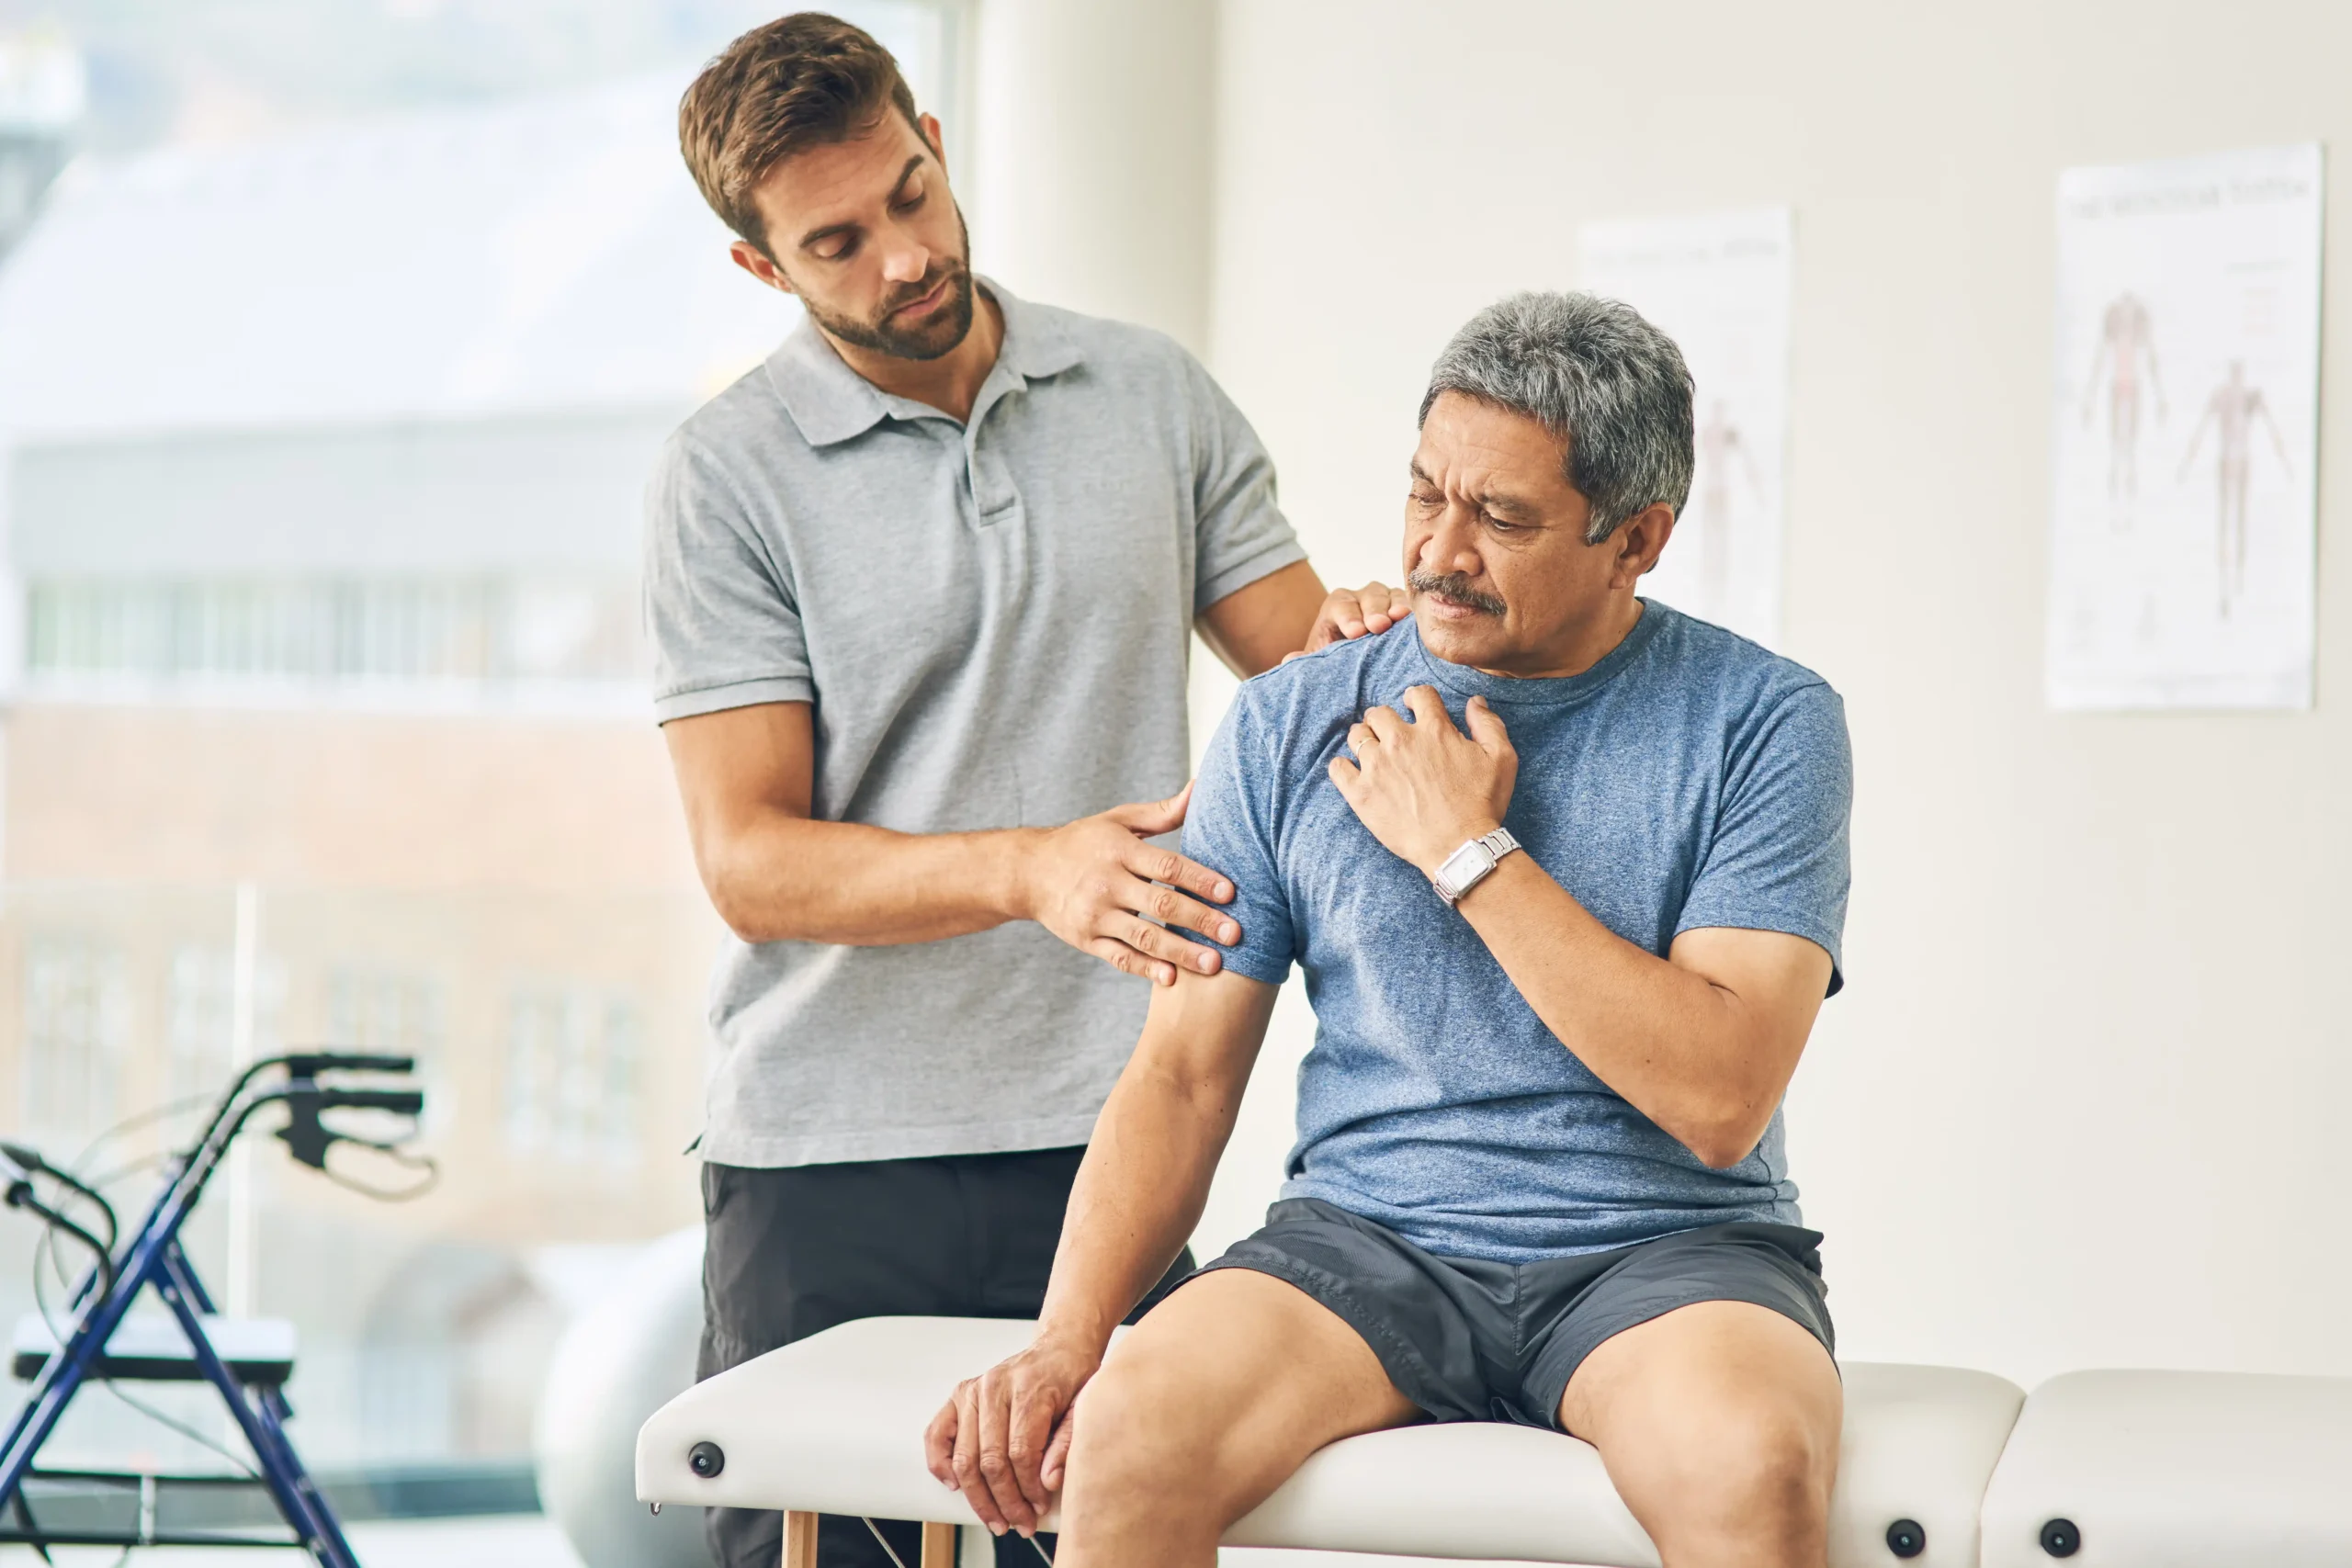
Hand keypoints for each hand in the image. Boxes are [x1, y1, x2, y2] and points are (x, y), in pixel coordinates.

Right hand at [924, 1334, 1102, 1537]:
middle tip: (1019, 1522)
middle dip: (1005, 1501)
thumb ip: (1066, 1444)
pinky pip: (937, 1434)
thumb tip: (1048, 1481)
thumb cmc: (1072, 1376)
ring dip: (978, 1497)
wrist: (1059, 1346)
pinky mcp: (960, 1395)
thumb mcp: (1084, 1407)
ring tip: (995, 1518)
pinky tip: (955, 1485)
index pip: (1021, 1453)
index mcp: (1028, 1389)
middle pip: (991, 1460)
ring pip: (965, 1457)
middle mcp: (994, 1387)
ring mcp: (973, 1391)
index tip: (1038, 1506)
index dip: (1029, 1488)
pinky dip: (940, 1464)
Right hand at [1020, 782, 1240, 984]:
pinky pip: (1120, 958)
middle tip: (1234, 934)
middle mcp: (1106, 883)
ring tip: (1214, 964)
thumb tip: (1202, 787)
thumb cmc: (1084, 842)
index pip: (1167, 866)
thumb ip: (1162, 812)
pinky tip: (1171, 978)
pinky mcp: (1086, 940)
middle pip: (1160, 905)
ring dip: (1181, 952)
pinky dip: (1145, 969)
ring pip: (1144, 937)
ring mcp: (1095, 915)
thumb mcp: (1118, 820)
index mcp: (1118, 850)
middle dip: (1200, 921)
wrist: (1029, 872)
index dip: (1200, 880)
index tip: (1231, 893)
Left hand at [1290, 579, 1410, 660]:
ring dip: (1397, 607)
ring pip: (1393, 596)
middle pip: (1370, 595)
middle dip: (1373, 610)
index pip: (1341, 604)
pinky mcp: (1407, 611)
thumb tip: (1291, 660)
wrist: (1361, 666)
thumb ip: (1306, 662)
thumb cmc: (1339, 662)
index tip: (1355, 633)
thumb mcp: (1321, 663)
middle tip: (1377, 626)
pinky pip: (1413, 606)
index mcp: (1338, 607)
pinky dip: (1415, 612)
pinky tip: (1419, 623)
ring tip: (1400, 619)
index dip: (1348, 616)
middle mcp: (1363, 598)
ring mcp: (1388, 601)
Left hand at [1327, 686, 1516, 875]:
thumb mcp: (1501, 760)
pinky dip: (1342, 767)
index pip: (1419, 695)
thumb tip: (1475, 702)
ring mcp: (1377, 766)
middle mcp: (1401, 742)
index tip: (1413, 706)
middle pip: (1379, 713)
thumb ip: (1488, 725)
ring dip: (1364, 739)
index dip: (1416, 698)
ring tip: (1372, 752)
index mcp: (1434, 730)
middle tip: (1390, 734)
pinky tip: (1351, 773)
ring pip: (1357, 735)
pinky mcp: (1361, 793)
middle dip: (1384, 719)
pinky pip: (1338, 769)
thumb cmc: (1482, 804)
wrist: (1459, 846)